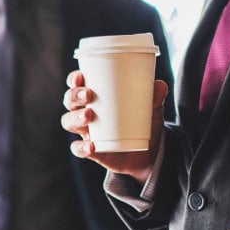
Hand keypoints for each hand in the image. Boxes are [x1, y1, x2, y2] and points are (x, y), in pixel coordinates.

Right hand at [61, 70, 167, 184]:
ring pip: (69, 122)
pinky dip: (82, 147)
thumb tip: (160, 85)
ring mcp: (87, 132)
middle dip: (74, 96)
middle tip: (88, 95)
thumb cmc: (143, 123)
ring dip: (75, 117)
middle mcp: (86, 112)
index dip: (74, 79)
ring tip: (88, 116)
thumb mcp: (151, 109)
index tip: (80, 76)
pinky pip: (78, 149)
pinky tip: (92, 146)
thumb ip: (155, 98)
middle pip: (70, 101)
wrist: (147, 154)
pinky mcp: (91, 151)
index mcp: (96, 97)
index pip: (77, 84)